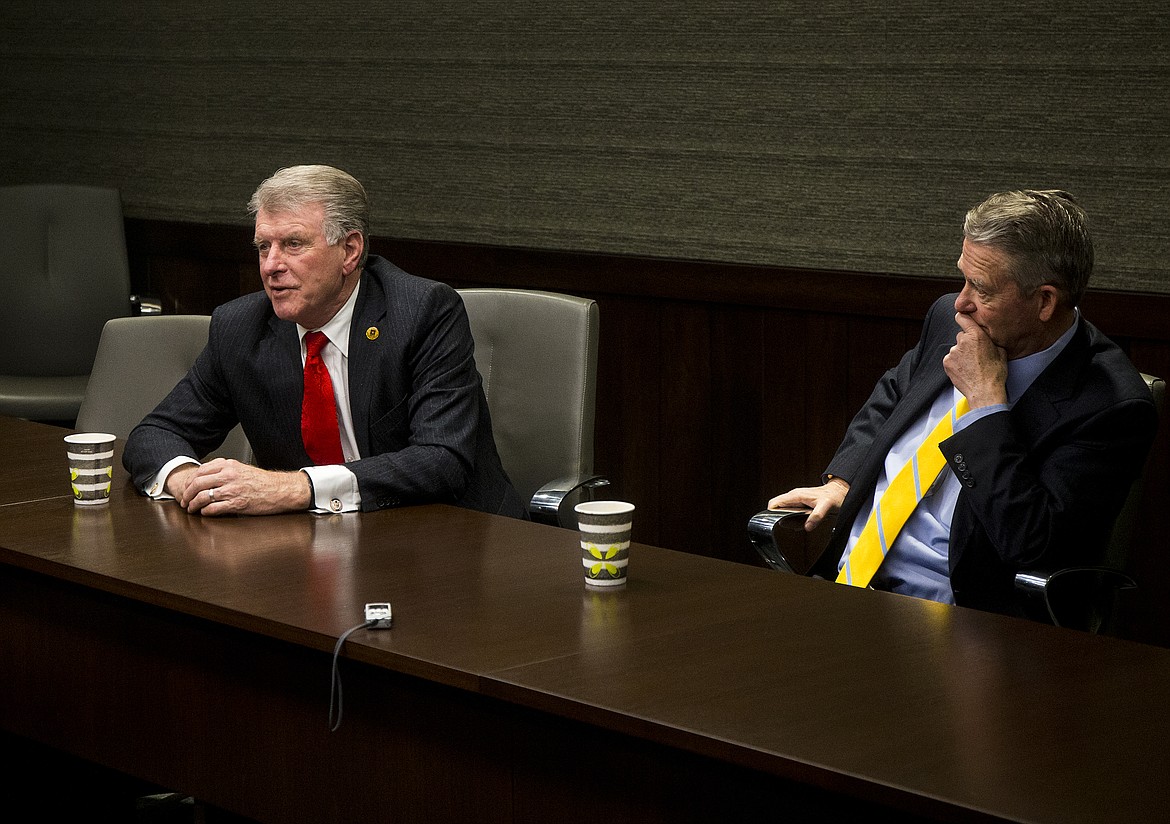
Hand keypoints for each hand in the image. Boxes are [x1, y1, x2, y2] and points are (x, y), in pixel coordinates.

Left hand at [170, 459, 312, 515]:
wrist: (280, 490)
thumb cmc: (264, 482)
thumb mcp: (243, 469)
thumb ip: (225, 470)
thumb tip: (208, 475)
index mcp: (229, 466)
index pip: (200, 471)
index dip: (190, 481)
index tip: (187, 488)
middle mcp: (229, 476)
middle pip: (198, 484)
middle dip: (187, 494)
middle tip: (185, 501)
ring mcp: (232, 490)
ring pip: (203, 497)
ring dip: (194, 504)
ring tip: (192, 509)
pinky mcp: (236, 504)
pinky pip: (214, 508)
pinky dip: (206, 512)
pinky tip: (205, 513)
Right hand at [767, 477, 848, 530]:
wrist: (841, 492)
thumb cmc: (834, 496)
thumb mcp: (826, 506)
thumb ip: (816, 517)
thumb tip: (807, 526)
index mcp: (795, 496)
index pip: (774, 504)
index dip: (772, 514)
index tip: (778, 522)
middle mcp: (794, 498)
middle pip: (778, 511)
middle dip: (784, 521)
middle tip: (796, 524)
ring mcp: (798, 503)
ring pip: (786, 515)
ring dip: (792, 522)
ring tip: (804, 523)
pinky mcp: (802, 507)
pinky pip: (794, 517)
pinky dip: (798, 522)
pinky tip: (807, 523)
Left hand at [943, 313, 1008, 407]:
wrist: (985, 391)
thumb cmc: (994, 374)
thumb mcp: (1000, 352)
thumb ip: (991, 340)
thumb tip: (989, 338)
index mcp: (976, 336)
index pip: (962, 317)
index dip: (962, 317)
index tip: (962, 317)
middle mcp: (962, 342)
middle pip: (961, 336)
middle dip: (967, 342)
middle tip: (976, 354)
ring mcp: (953, 353)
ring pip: (956, 349)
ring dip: (961, 354)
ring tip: (972, 365)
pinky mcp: (947, 363)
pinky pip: (951, 359)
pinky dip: (956, 363)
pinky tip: (965, 370)